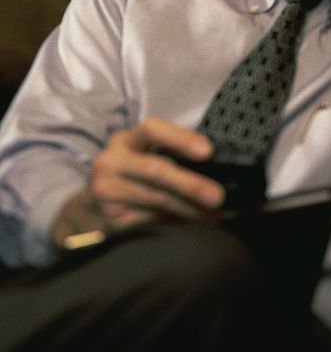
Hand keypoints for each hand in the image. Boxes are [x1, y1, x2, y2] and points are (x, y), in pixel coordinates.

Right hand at [52, 117, 223, 246]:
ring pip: (157, 198)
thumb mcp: (143, 158)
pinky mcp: (110, 216)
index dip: (180, 139)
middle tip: (217, 196)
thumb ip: (173, 157)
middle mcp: (111, 161)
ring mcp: (106, 190)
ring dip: (190, 208)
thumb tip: (219, 168)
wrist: (89, 210)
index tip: (207, 151)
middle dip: (191, 184)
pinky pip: (152, 219)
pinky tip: (193, 222)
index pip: (152, 130)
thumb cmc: (130, 177)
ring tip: (213, 213)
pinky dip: (178, 221)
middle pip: (156, 169)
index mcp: (125, 141)